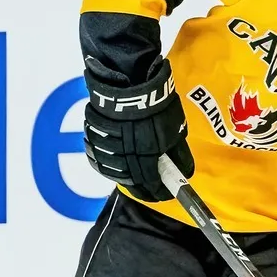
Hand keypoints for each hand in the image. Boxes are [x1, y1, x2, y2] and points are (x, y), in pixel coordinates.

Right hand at [82, 58, 192, 202]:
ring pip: (115, 173)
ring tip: (137, 178)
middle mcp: (122, 160)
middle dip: (144, 190)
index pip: (153, 186)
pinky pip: (101, 160)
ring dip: (128, 178)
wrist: (126, 83)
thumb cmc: (155, 107)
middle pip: (132, 184)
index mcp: (145, 160)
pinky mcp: (92, 141)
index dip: (161, 192)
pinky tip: (119, 164)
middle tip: (153, 190)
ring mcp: (104, 151)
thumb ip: (178, 154)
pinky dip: (111, 165)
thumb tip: (185, 172)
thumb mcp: (174, 130)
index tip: (167, 193)